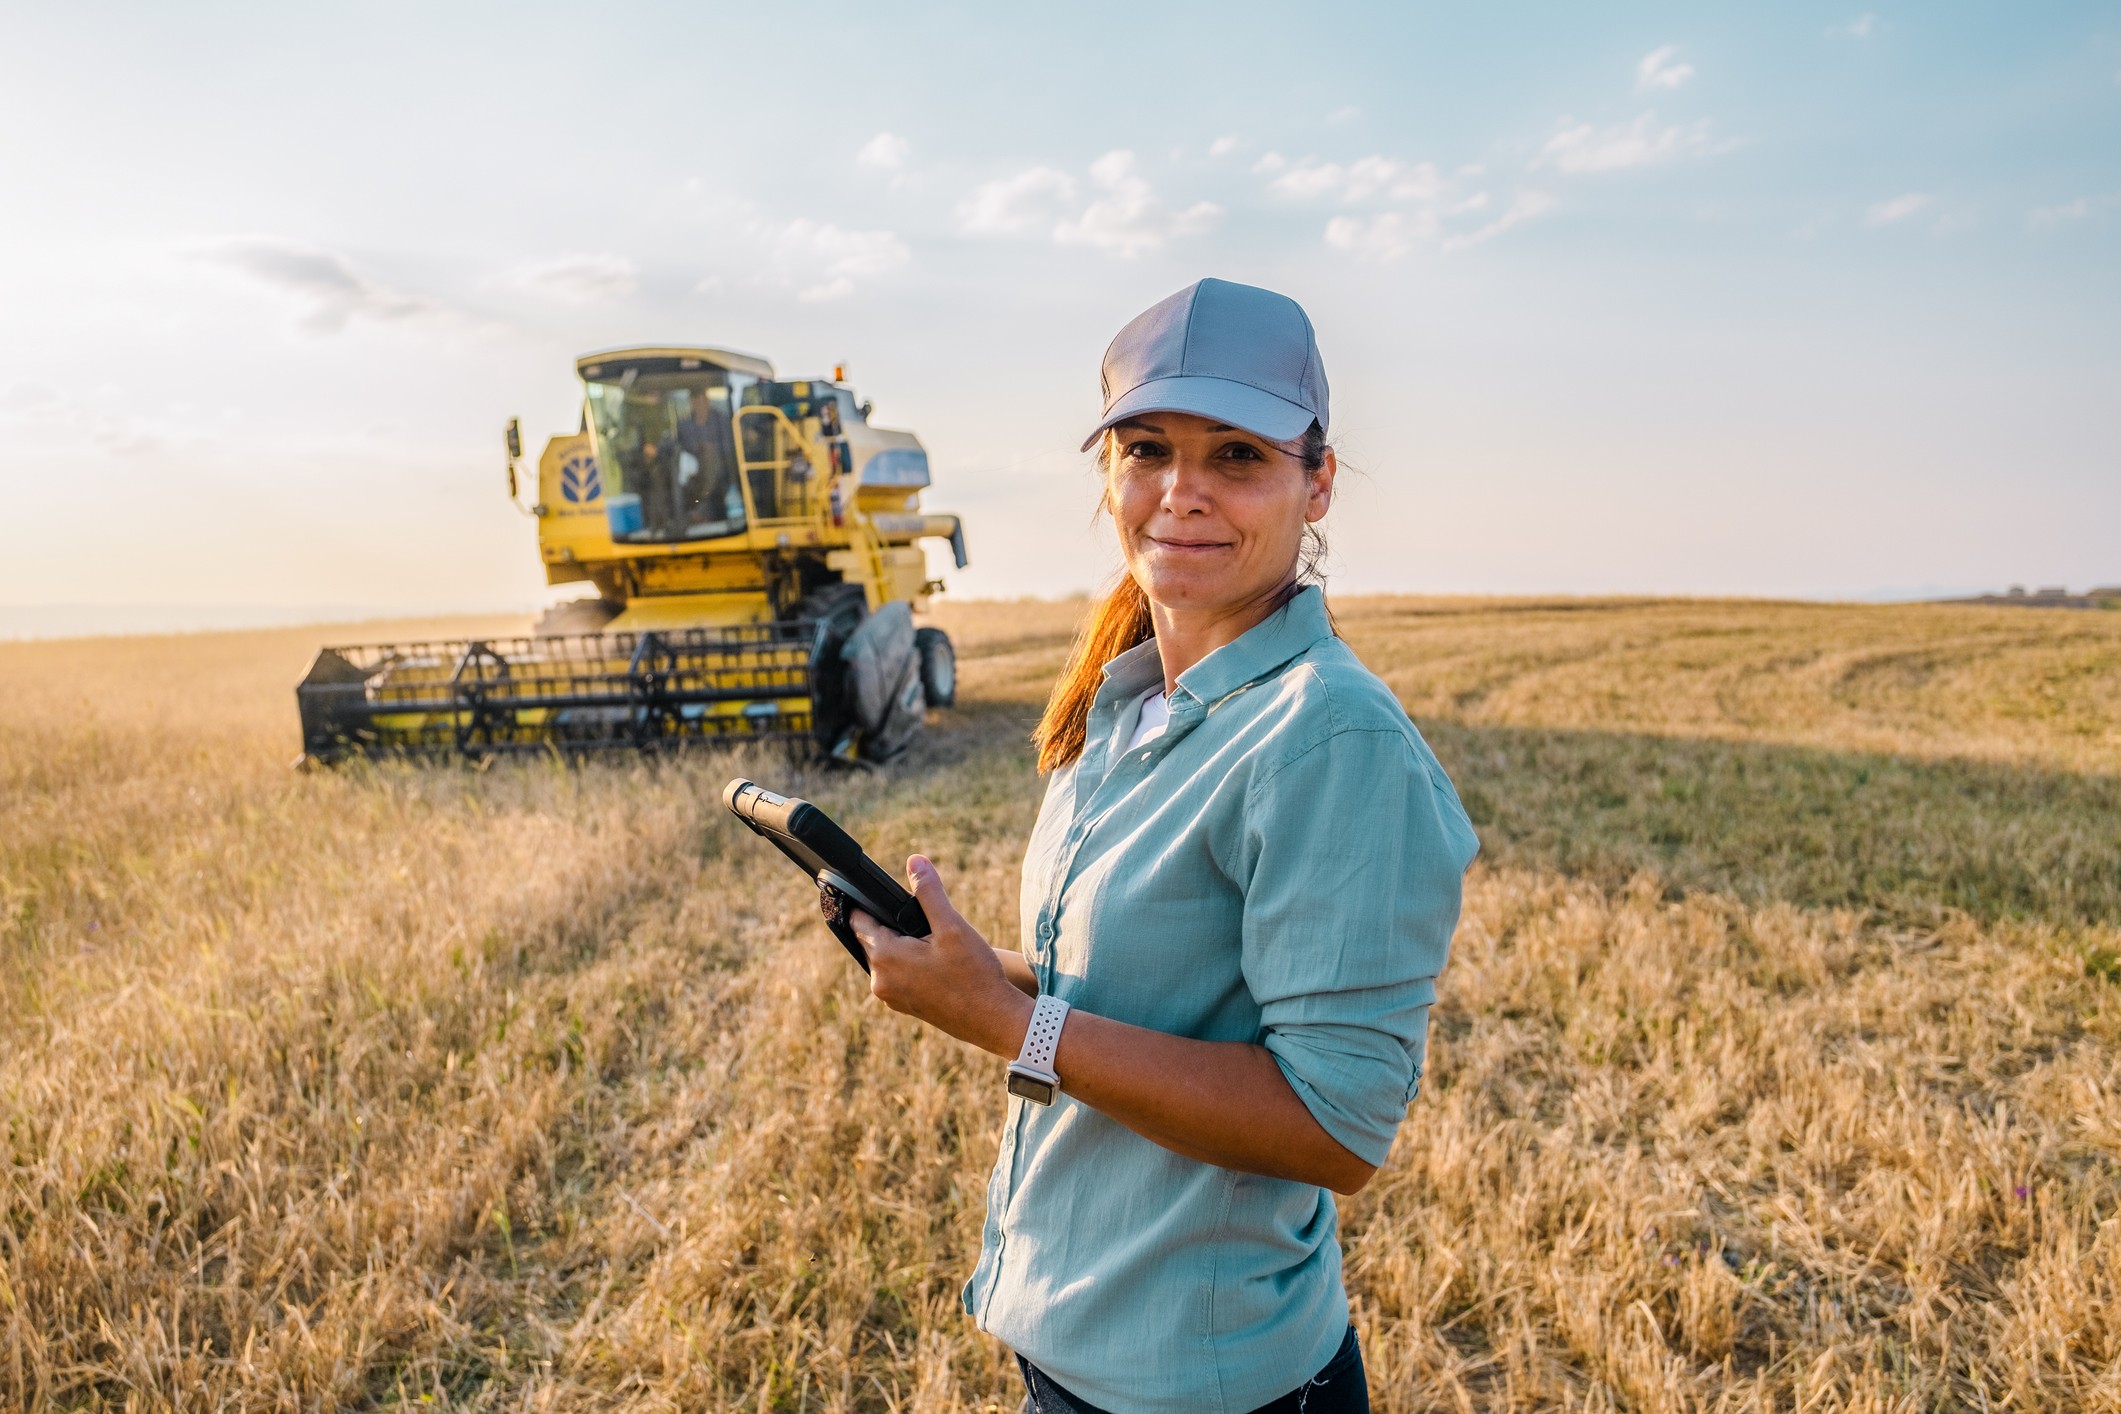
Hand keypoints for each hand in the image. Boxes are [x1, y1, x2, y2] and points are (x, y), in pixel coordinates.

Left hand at [848, 856, 1032, 1058]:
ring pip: (886, 957)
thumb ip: (929, 892)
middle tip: (922, 919)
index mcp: (886, 958)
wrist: (993, 1020)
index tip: (876, 893)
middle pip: (872, 939)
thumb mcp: (952, 926)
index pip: (859, 920)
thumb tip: (915, 861)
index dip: (867, 903)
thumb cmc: (974, 974)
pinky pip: (897, 975)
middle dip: (891, 925)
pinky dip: (909, 963)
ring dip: (901, 945)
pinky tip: (936, 961)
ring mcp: (891, 997)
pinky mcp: (904, 1006)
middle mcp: (880, 981)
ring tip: (932, 940)